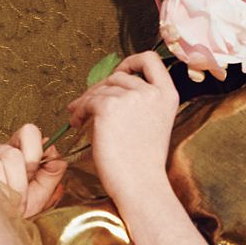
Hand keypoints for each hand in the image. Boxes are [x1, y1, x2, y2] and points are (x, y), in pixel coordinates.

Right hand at [0, 123, 68, 219]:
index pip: (29, 132)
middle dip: (20, 182)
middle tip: (19, 197)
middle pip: (13, 154)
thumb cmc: (14, 212)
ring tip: (7, 204)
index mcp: (15, 150)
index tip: (33, 173)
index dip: (35, 153)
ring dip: (7, 191)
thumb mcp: (39, 194)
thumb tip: (55, 154)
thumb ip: (51, 174)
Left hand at [65, 50, 178, 205]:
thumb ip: (138, 100)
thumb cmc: (141, 161)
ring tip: (79, 118)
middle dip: (99, 90)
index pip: (151, 60)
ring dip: (86, 102)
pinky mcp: (109, 107)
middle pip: (118, 76)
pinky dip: (79, 111)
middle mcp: (152, 91)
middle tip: (85, 105)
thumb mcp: (151, 122)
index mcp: (168, 94)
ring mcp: (131, 97)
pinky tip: (77, 123)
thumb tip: (104, 86)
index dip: (132, 62)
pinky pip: (88, 101)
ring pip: (100, 90)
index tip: (119, 73)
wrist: (140, 184)